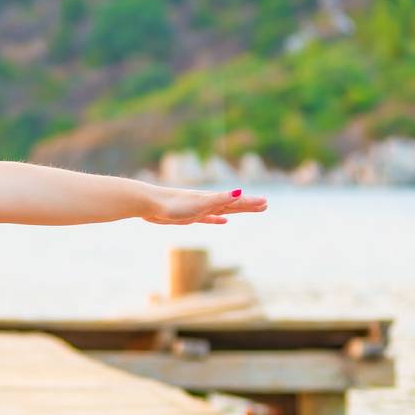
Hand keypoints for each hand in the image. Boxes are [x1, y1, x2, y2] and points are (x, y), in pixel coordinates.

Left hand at [142, 186, 266, 225]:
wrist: (149, 204)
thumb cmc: (173, 204)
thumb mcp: (200, 203)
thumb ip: (219, 198)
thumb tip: (239, 192)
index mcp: (211, 200)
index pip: (236, 201)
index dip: (250, 203)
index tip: (265, 203)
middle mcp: (207, 203)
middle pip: (233, 205)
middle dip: (248, 205)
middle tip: (265, 205)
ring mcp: (198, 209)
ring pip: (223, 211)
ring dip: (237, 211)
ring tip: (250, 210)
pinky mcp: (189, 216)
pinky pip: (208, 218)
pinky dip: (217, 220)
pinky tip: (223, 221)